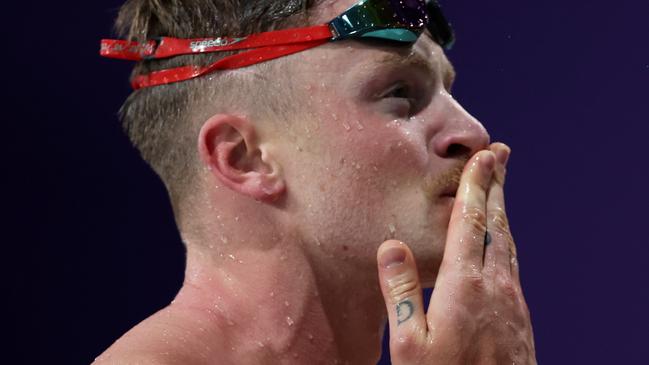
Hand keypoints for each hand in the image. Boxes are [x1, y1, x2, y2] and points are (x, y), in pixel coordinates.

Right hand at [376, 143, 535, 363]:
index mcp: (468, 285)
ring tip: (499, 192)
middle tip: (501, 156)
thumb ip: (401, 291)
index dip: (477, 186)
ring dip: (503, 212)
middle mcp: (497, 286)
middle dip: (498, 186)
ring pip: (509, 244)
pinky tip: (500, 246)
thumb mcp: (409, 343)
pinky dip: (505, 240)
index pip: (473, 222)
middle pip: (499, 224)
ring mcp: (513, 302)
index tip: (485, 156)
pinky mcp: (520, 318)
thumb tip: (391, 246)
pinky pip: (513, 265)